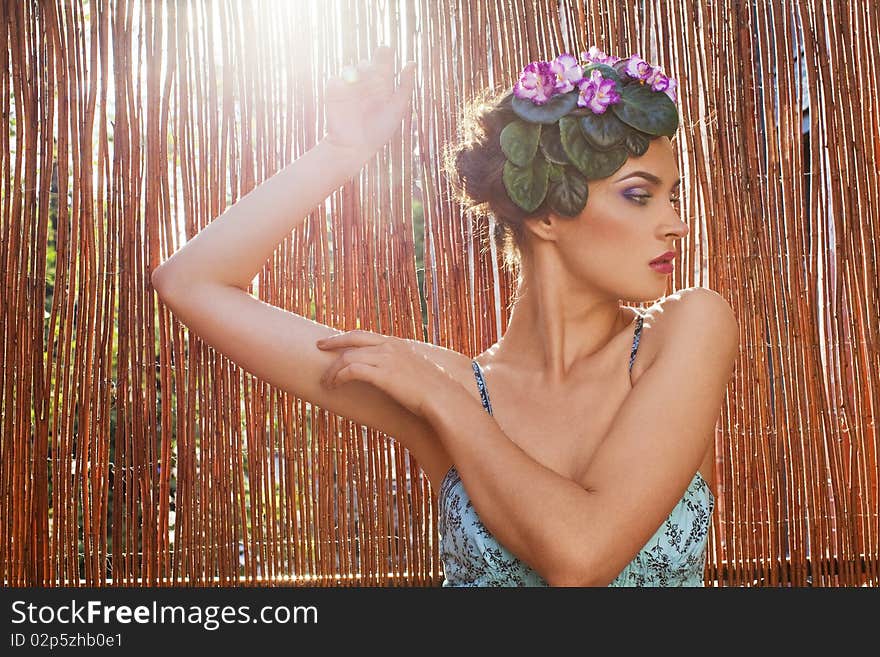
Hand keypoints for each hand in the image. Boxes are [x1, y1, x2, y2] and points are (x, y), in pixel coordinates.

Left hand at [316, 330, 454, 418]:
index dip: (346, 337)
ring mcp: (386, 358)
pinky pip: (351, 371)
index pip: (365, 334)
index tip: (333, 340)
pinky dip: (339, 378)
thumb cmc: (433, 390)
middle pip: (353, 338)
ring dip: (333, 370)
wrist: (443, 398)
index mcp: (397, 343)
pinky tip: (335, 386)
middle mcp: (390, 346)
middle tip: (319, 347)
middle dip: (333, 342)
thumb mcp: (416, 372)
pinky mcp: (382, 374)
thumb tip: (396, 375)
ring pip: (348, 357)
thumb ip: (403, 367)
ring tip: (326, 382)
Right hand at [323, 45, 416, 161]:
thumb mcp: (397, 109)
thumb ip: (405, 86)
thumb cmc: (378, 131)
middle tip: (374, 76)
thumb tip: (412, 63)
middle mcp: (366, 84)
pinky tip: (346, 95)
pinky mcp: (334, 93)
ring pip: (351, 69)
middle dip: (370, 67)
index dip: (384, 54)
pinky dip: (340, 84)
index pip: (383, 61)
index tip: (385, 51)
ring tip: (362, 86)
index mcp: (382, 84)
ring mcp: (349, 87)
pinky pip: (335, 80)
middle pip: (366, 63)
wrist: (354, 147)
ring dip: (357, 74)